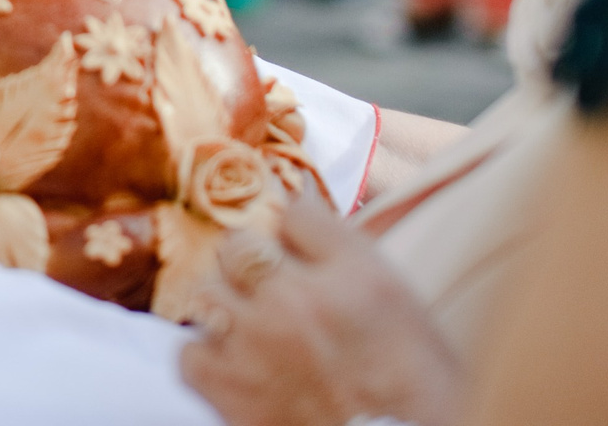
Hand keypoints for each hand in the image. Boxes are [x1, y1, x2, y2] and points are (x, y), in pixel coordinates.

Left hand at [178, 192, 464, 425]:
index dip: (291, 232)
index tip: (292, 249)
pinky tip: (234, 364)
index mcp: (356, 276)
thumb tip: (300, 214)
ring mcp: (261, 345)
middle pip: (239, 246)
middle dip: (249, 263)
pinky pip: (190, 353)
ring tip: (251, 329)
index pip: (296, 213)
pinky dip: (206, 356)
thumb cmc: (416, 387)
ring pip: (208, 292)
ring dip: (226, 307)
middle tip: (267, 289)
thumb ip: (350, 254)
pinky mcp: (235, 394)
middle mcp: (302, 302)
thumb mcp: (404, 305)